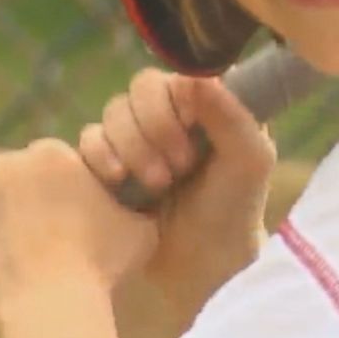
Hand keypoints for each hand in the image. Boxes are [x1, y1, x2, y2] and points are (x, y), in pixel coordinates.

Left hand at [0, 138, 158, 337]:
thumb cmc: (102, 264)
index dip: (66, 186)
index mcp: (51, 153)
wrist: (51, 306)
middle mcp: (5, 165)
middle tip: (48, 233)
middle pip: (17, 176)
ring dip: (0, 219)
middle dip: (29, 197)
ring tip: (21, 253)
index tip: (74, 213)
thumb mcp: (141, 224)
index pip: (56, 161)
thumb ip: (135, 203)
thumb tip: (143, 200)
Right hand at [79, 69, 275, 332]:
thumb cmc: (233, 208)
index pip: (179, 71)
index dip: (179, 98)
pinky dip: (102, 156)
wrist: (199, 266)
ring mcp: (138, 135)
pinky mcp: (108, 160)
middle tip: (179, 166)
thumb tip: (200, 75)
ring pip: (114, 111)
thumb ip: (233, 115)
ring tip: (158, 184)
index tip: (192, 127)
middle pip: (142, 88)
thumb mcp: (249, 161)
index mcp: (209, 101)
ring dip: (133, 146)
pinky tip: (119, 180)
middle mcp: (173, 111)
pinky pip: (89, 138)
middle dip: (156, 127)